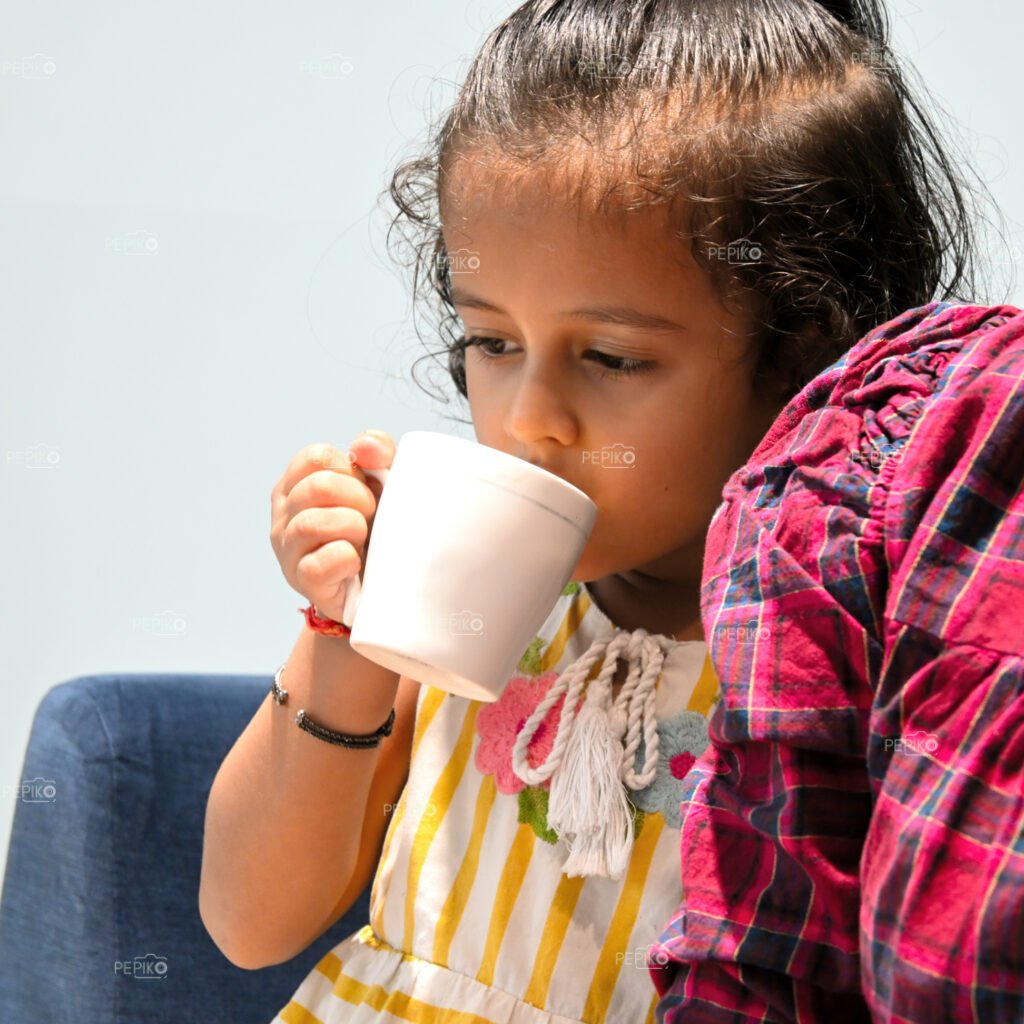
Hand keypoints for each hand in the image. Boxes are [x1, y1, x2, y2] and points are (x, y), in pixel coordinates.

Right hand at [270, 430, 396, 623]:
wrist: (384, 582)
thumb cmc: (378, 525)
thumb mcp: (385, 483)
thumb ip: (380, 454)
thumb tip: (366, 444)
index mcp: (298, 483)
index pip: (316, 456)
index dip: (351, 469)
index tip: (367, 487)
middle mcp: (285, 514)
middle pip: (318, 487)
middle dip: (359, 498)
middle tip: (372, 516)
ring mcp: (289, 549)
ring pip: (312, 523)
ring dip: (352, 527)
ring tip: (364, 538)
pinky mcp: (303, 582)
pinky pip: (317, 565)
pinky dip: (344, 559)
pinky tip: (356, 561)